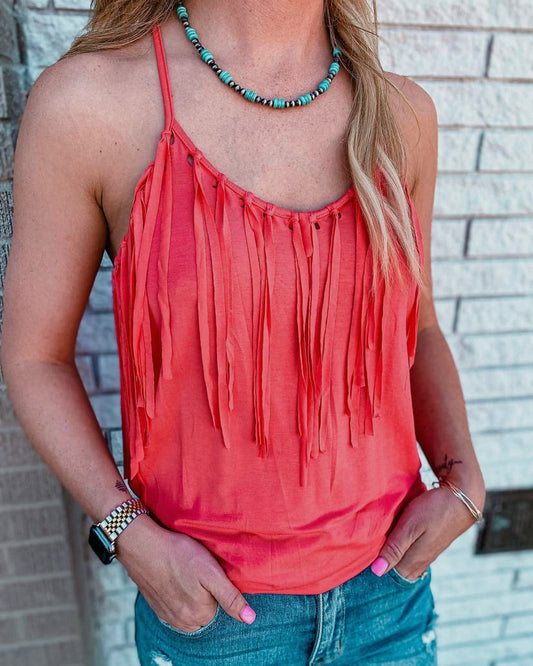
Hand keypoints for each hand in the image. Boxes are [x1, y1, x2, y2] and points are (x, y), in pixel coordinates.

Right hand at [115, 514, 255, 630]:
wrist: (142, 545)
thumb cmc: (179, 555)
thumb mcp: (211, 573)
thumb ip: (230, 598)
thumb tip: (250, 619)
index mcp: (200, 616)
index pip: (222, 606)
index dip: (219, 586)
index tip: (211, 571)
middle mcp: (184, 622)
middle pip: (206, 609)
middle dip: (206, 592)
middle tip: (199, 569)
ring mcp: (168, 616)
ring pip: (191, 607)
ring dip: (192, 592)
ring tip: (187, 570)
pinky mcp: (157, 606)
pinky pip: (176, 604)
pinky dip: (178, 592)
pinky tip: (175, 575)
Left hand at [370, 485, 482, 579]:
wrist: (462, 499)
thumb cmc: (434, 510)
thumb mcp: (411, 526)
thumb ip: (394, 548)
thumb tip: (377, 571)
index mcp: (414, 560)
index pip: (388, 574)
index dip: (375, 567)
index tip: (360, 559)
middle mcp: (420, 561)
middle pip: (396, 571)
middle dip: (381, 564)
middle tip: (364, 552)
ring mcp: (427, 554)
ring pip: (403, 562)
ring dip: (390, 556)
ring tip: (375, 546)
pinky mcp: (430, 544)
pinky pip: (411, 553)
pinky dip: (400, 549)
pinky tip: (393, 540)